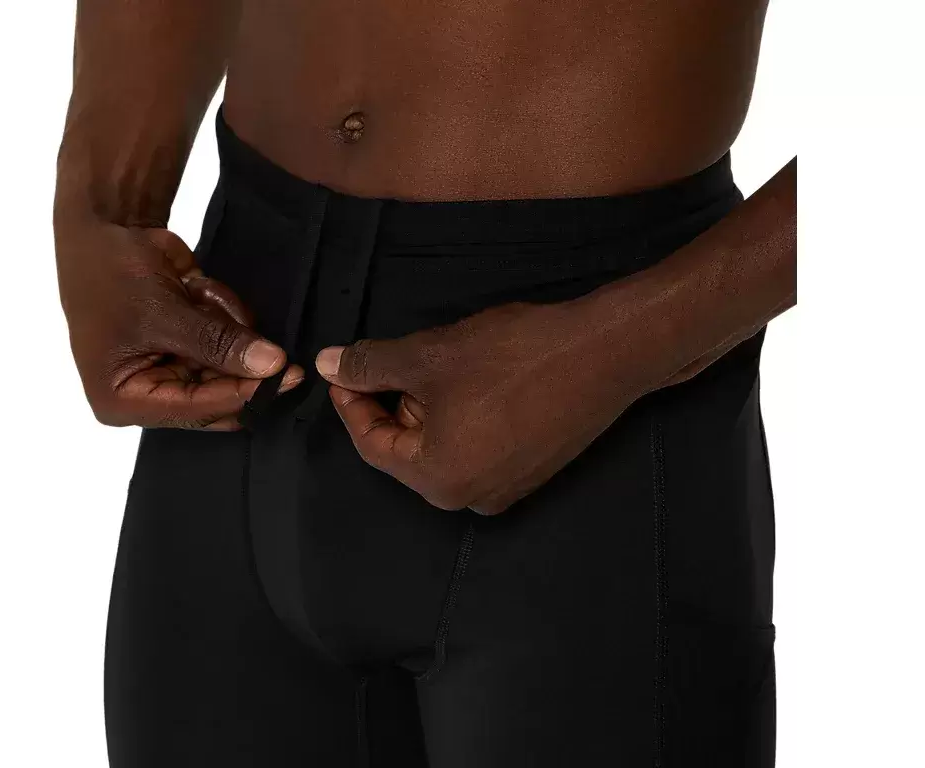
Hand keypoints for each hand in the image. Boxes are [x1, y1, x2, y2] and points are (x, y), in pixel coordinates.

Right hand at [55, 220, 303, 429]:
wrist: (105, 223)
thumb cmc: (112, 272)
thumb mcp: (164, 313)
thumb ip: (219, 343)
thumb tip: (271, 365)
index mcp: (123, 400)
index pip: (197, 410)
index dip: (244, 396)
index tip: (288, 379)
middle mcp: (147, 394)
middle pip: (218, 397)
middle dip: (240, 362)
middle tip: (282, 353)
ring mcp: (172, 368)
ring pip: (230, 366)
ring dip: (224, 324)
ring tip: (194, 293)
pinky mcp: (190, 345)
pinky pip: (228, 339)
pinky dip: (221, 310)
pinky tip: (194, 287)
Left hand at [314, 298, 647, 514]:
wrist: (607, 354)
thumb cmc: (514, 357)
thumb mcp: (428, 356)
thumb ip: (371, 365)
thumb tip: (327, 364)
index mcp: (438, 480)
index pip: (372, 445)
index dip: (351, 402)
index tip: (343, 368)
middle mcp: (470, 499)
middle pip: (407, 450)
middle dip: (391, 404)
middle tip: (388, 360)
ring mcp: (505, 489)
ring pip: (442, 447)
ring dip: (426, 408)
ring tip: (433, 364)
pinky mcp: (531, 470)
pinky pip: (476, 448)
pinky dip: (460, 417)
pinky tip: (470, 380)